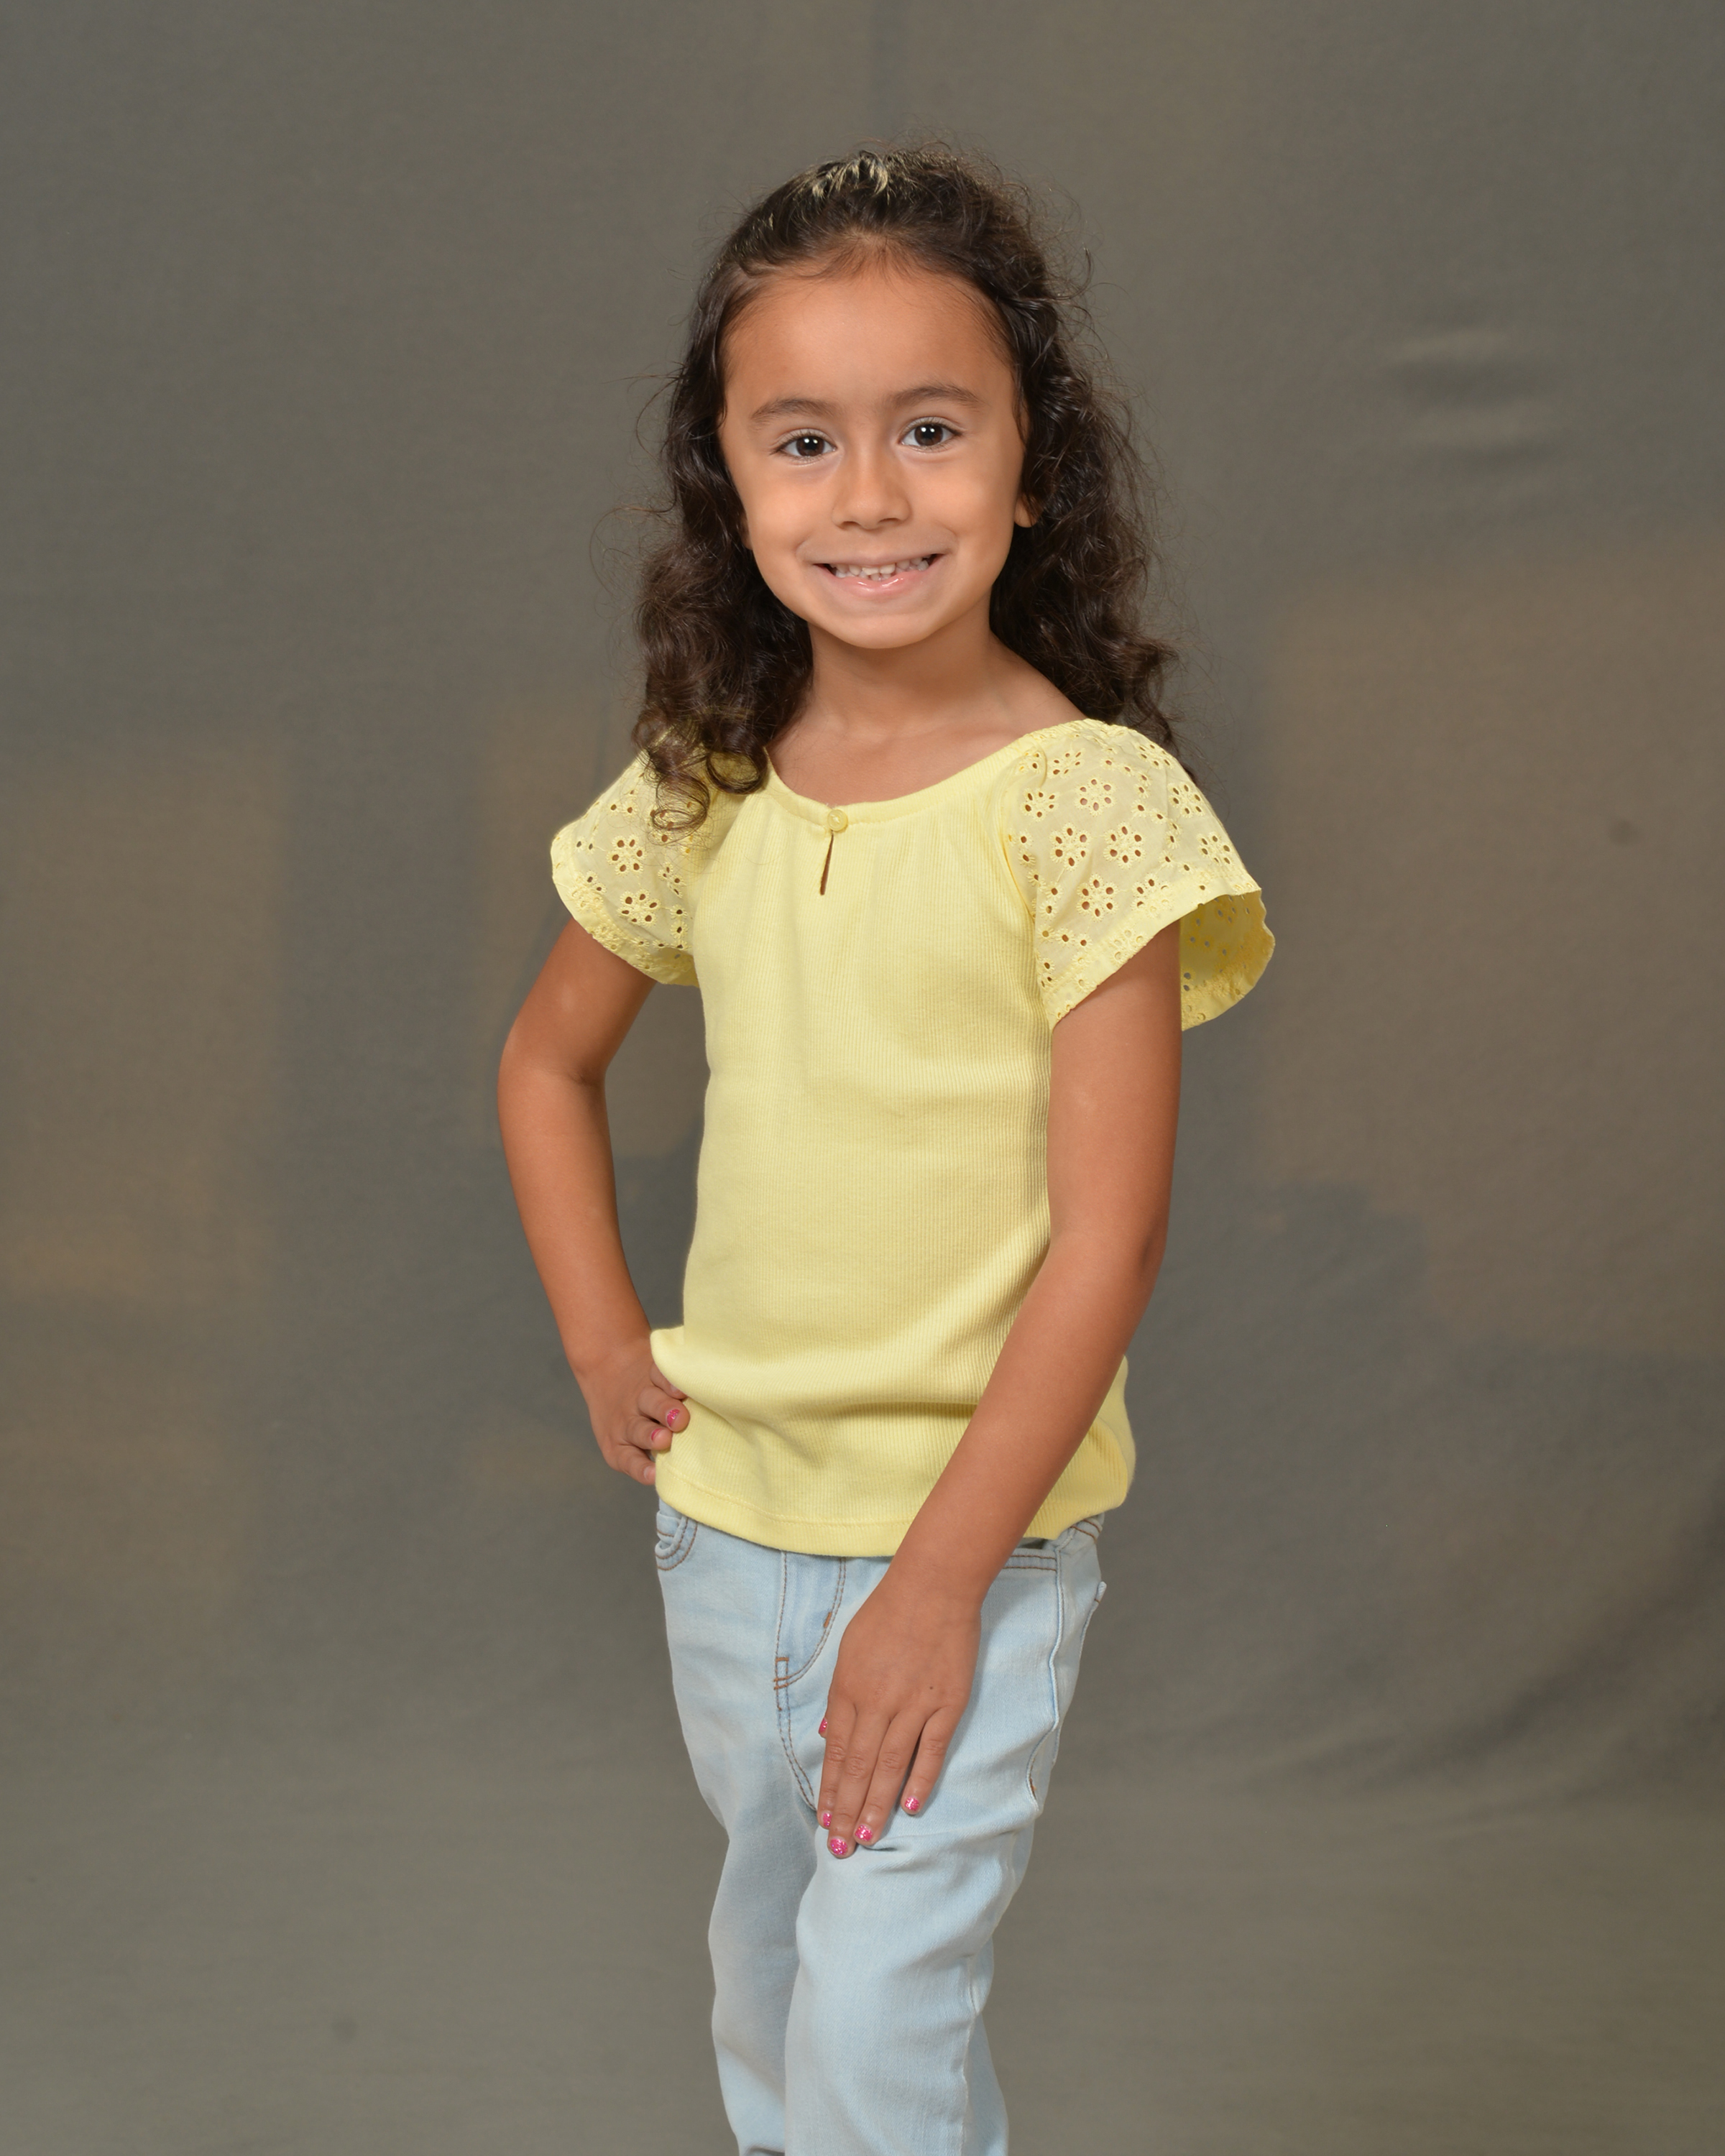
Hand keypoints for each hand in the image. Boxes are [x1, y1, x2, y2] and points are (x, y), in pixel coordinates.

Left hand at [577, 1340, 687, 1485]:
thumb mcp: (627, 1444)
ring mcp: (641, 1397)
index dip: (641, 1469)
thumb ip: (654, 1457)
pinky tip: (679, 1387)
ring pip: (651, 1403)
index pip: (632, 1461)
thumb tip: (686, 1470)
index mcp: (622, 1448)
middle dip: (652, 1436)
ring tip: (678, 1417)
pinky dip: (668, 1380)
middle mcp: (631, 1424)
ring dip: (664, 1411)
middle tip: (665, 1439)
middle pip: (641, 1432)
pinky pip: (658, 1375)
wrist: (607, 1370)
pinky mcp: (651, 1374)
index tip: (652, 1475)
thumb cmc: (634, 1420)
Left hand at [817, 1569, 978, 1855]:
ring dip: (876, 1805)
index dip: (829, 1790)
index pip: (835, 1753)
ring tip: (867, 1838)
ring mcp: (913, 1706)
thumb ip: (840, 1695)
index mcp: (848, 1689)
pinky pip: (931, 1750)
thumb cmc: (888, 1612)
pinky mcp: (946, 1704)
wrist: (934, 1586)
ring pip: (890, 1767)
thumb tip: (829, 1735)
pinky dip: (920, 1780)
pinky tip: (909, 1808)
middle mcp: (876, 1703)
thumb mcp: (849, 1648)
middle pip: (858, 1768)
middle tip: (839, 1848)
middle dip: (846, 1811)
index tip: (824, 1821)